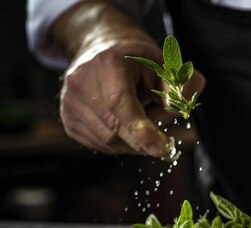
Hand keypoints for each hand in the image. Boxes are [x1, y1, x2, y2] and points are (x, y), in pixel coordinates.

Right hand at [60, 39, 204, 156]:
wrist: (104, 52)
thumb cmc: (141, 63)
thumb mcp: (168, 66)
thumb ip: (180, 86)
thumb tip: (177, 108)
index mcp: (108, 63)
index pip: (120, 103)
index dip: (142, 131)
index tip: (165, 148)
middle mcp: (81, 81)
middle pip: (115, 128)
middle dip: (144, 141)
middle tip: (166, 145)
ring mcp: (70, 101)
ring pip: (107, 141)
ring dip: (133, 144)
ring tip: (144, 125)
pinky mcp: (68, 118)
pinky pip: (99, 144)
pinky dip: (120, 144)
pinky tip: (128, 128)